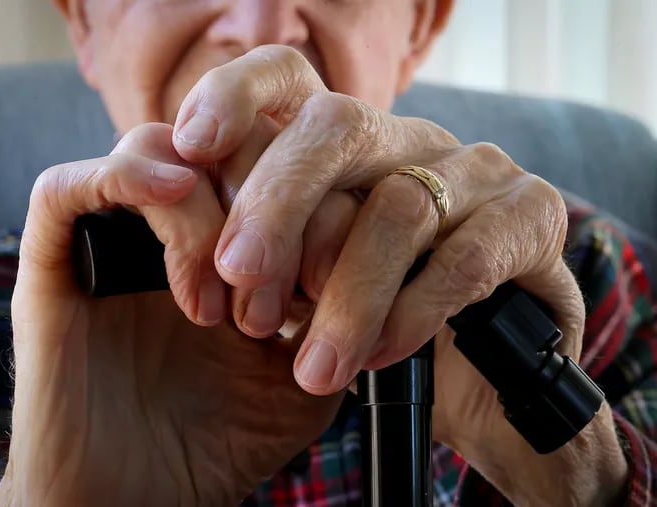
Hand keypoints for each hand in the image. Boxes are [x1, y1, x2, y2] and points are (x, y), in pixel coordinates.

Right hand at [0, 123, 343, 505]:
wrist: (135, 500)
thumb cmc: (219, 442)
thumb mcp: (304, 377)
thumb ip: (339, 313)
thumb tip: (372, 248)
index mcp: (231, 244)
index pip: (284, 167)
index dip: (319, 211)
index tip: (327, 293)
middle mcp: (173, 228)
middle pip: (224, 141)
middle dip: (265, 212)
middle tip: (271, 304)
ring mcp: (112, 237)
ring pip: (155, 147)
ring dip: (203, 214)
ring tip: (216, 306)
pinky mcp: (52, 260)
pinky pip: (66, 186)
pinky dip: (124, 178)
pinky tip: (170, 205)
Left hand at [170, 45, 627, 505]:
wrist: (480, 372)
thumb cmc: (372, 320)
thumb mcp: (298, 288)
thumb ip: (258, 253)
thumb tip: (199, 244)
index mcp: (346, 146)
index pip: (288, 77)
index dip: (235, 93)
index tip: (189, 145)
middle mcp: (409, 140)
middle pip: (334, 126)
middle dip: (277, 202)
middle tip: (238, 275)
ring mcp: (476, 171)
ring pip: (397, 206)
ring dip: (345, 297)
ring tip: (314, 368)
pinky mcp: (531, 217)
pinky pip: (461, 260)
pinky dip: (408, 314)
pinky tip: (379, 354)